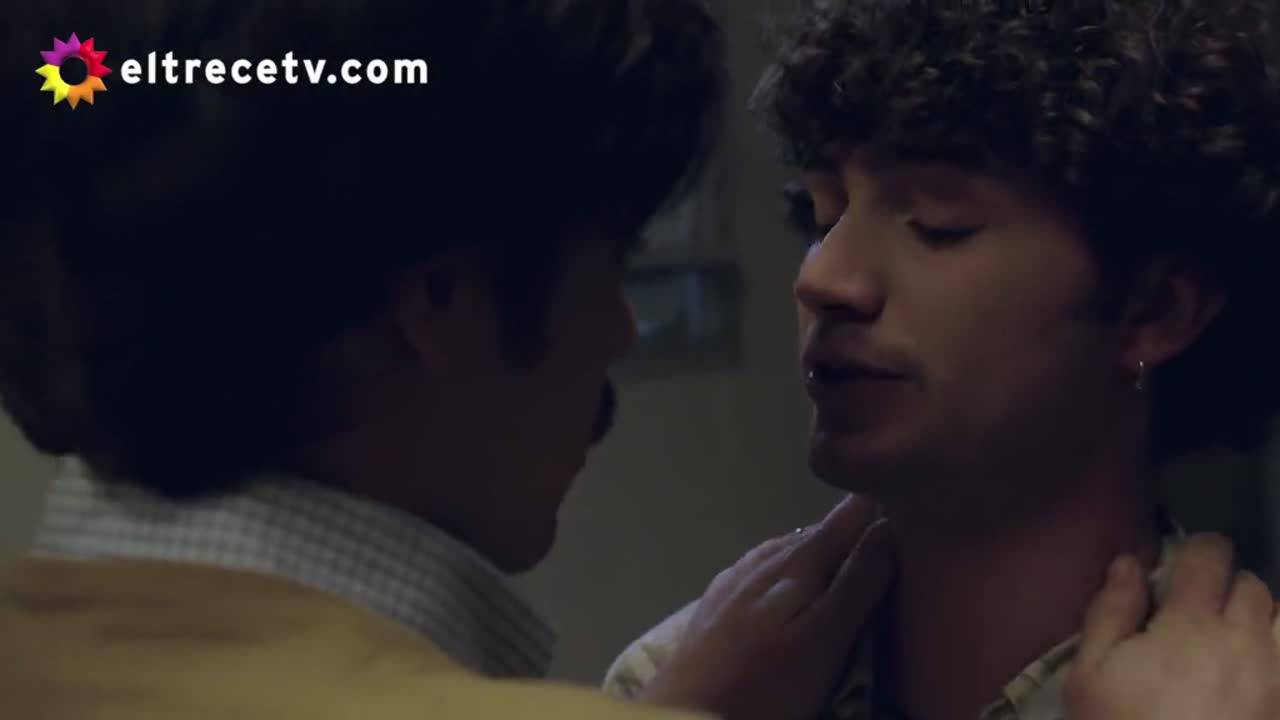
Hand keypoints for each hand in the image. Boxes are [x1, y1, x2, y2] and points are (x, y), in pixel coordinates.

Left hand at [639, 495, 894, 719]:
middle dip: (855, 539)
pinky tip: (796, 597)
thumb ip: (859, 581)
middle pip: (823, 531)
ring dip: (823, 559)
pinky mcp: (719, 600)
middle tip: (890, 559)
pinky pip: (768, 572)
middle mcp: (766, 555)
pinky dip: (793, 577)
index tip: (912, 523)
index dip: (883, 510)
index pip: (851, 512)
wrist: (688, 710)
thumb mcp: (825, 638)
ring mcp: (737, 575)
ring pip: (794, 551)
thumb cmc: (764, 683)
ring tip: (849, 579)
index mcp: (798, 557)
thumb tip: (890, 521)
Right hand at [1065, 533, 1279, 719]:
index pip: (1209, 555)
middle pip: (1254, 586)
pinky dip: (1276, 658)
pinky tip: (1256, 678)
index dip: (1198, 551)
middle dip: (1230, 589)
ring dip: (1266, 622)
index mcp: (1190, 623)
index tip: (1183, 567)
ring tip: (1240, 645)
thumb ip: (1111, 613)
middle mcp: (1248, 640)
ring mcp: (1278, 677)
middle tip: (1202, 615)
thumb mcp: (1090, 678)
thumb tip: (1128, 564)